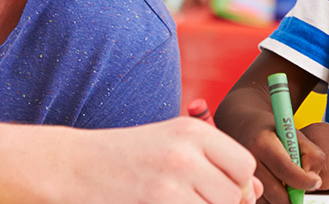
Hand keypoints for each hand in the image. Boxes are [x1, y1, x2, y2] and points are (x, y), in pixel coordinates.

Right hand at [68, 117, 262, 203]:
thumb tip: (256, 190)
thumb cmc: (125, 157)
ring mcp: (171, 185)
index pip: (245, 165)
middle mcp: (186, 155)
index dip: (239, 185)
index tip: (219, 190)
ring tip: (177, 200)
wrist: (72, 168)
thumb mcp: (170, 144)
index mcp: (193, 132)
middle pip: (235, 195)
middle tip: (192, 198)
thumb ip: (214, 161)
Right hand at [225, 108, 323, 203]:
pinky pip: (261, 202)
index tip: (315, 182)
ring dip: (283, 199)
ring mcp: (244, 177)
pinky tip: (275, 187)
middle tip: (301, 189)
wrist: (245, 131)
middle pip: (276, 192)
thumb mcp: (296, 134)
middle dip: (294, 196)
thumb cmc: (273, 133)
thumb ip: (311, 154)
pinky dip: (273, 200)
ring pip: (269, 201)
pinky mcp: (243, 189)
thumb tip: (313, 180)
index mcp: (262, 144)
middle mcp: (250, 162)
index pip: (285, 168)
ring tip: (285, 184)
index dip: (303, 180)